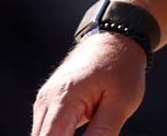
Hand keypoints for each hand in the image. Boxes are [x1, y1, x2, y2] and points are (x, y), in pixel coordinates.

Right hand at [30, 32, 147, 135]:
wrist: (115, 40)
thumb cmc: (122, 68)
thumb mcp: (121, 103)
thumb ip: (102, 133)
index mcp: (63, 98)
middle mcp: (46, 101)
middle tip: (95, 133)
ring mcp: (43, 102)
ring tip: (94, 128)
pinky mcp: (48, 105)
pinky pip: (46, 132)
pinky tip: (85, 134)